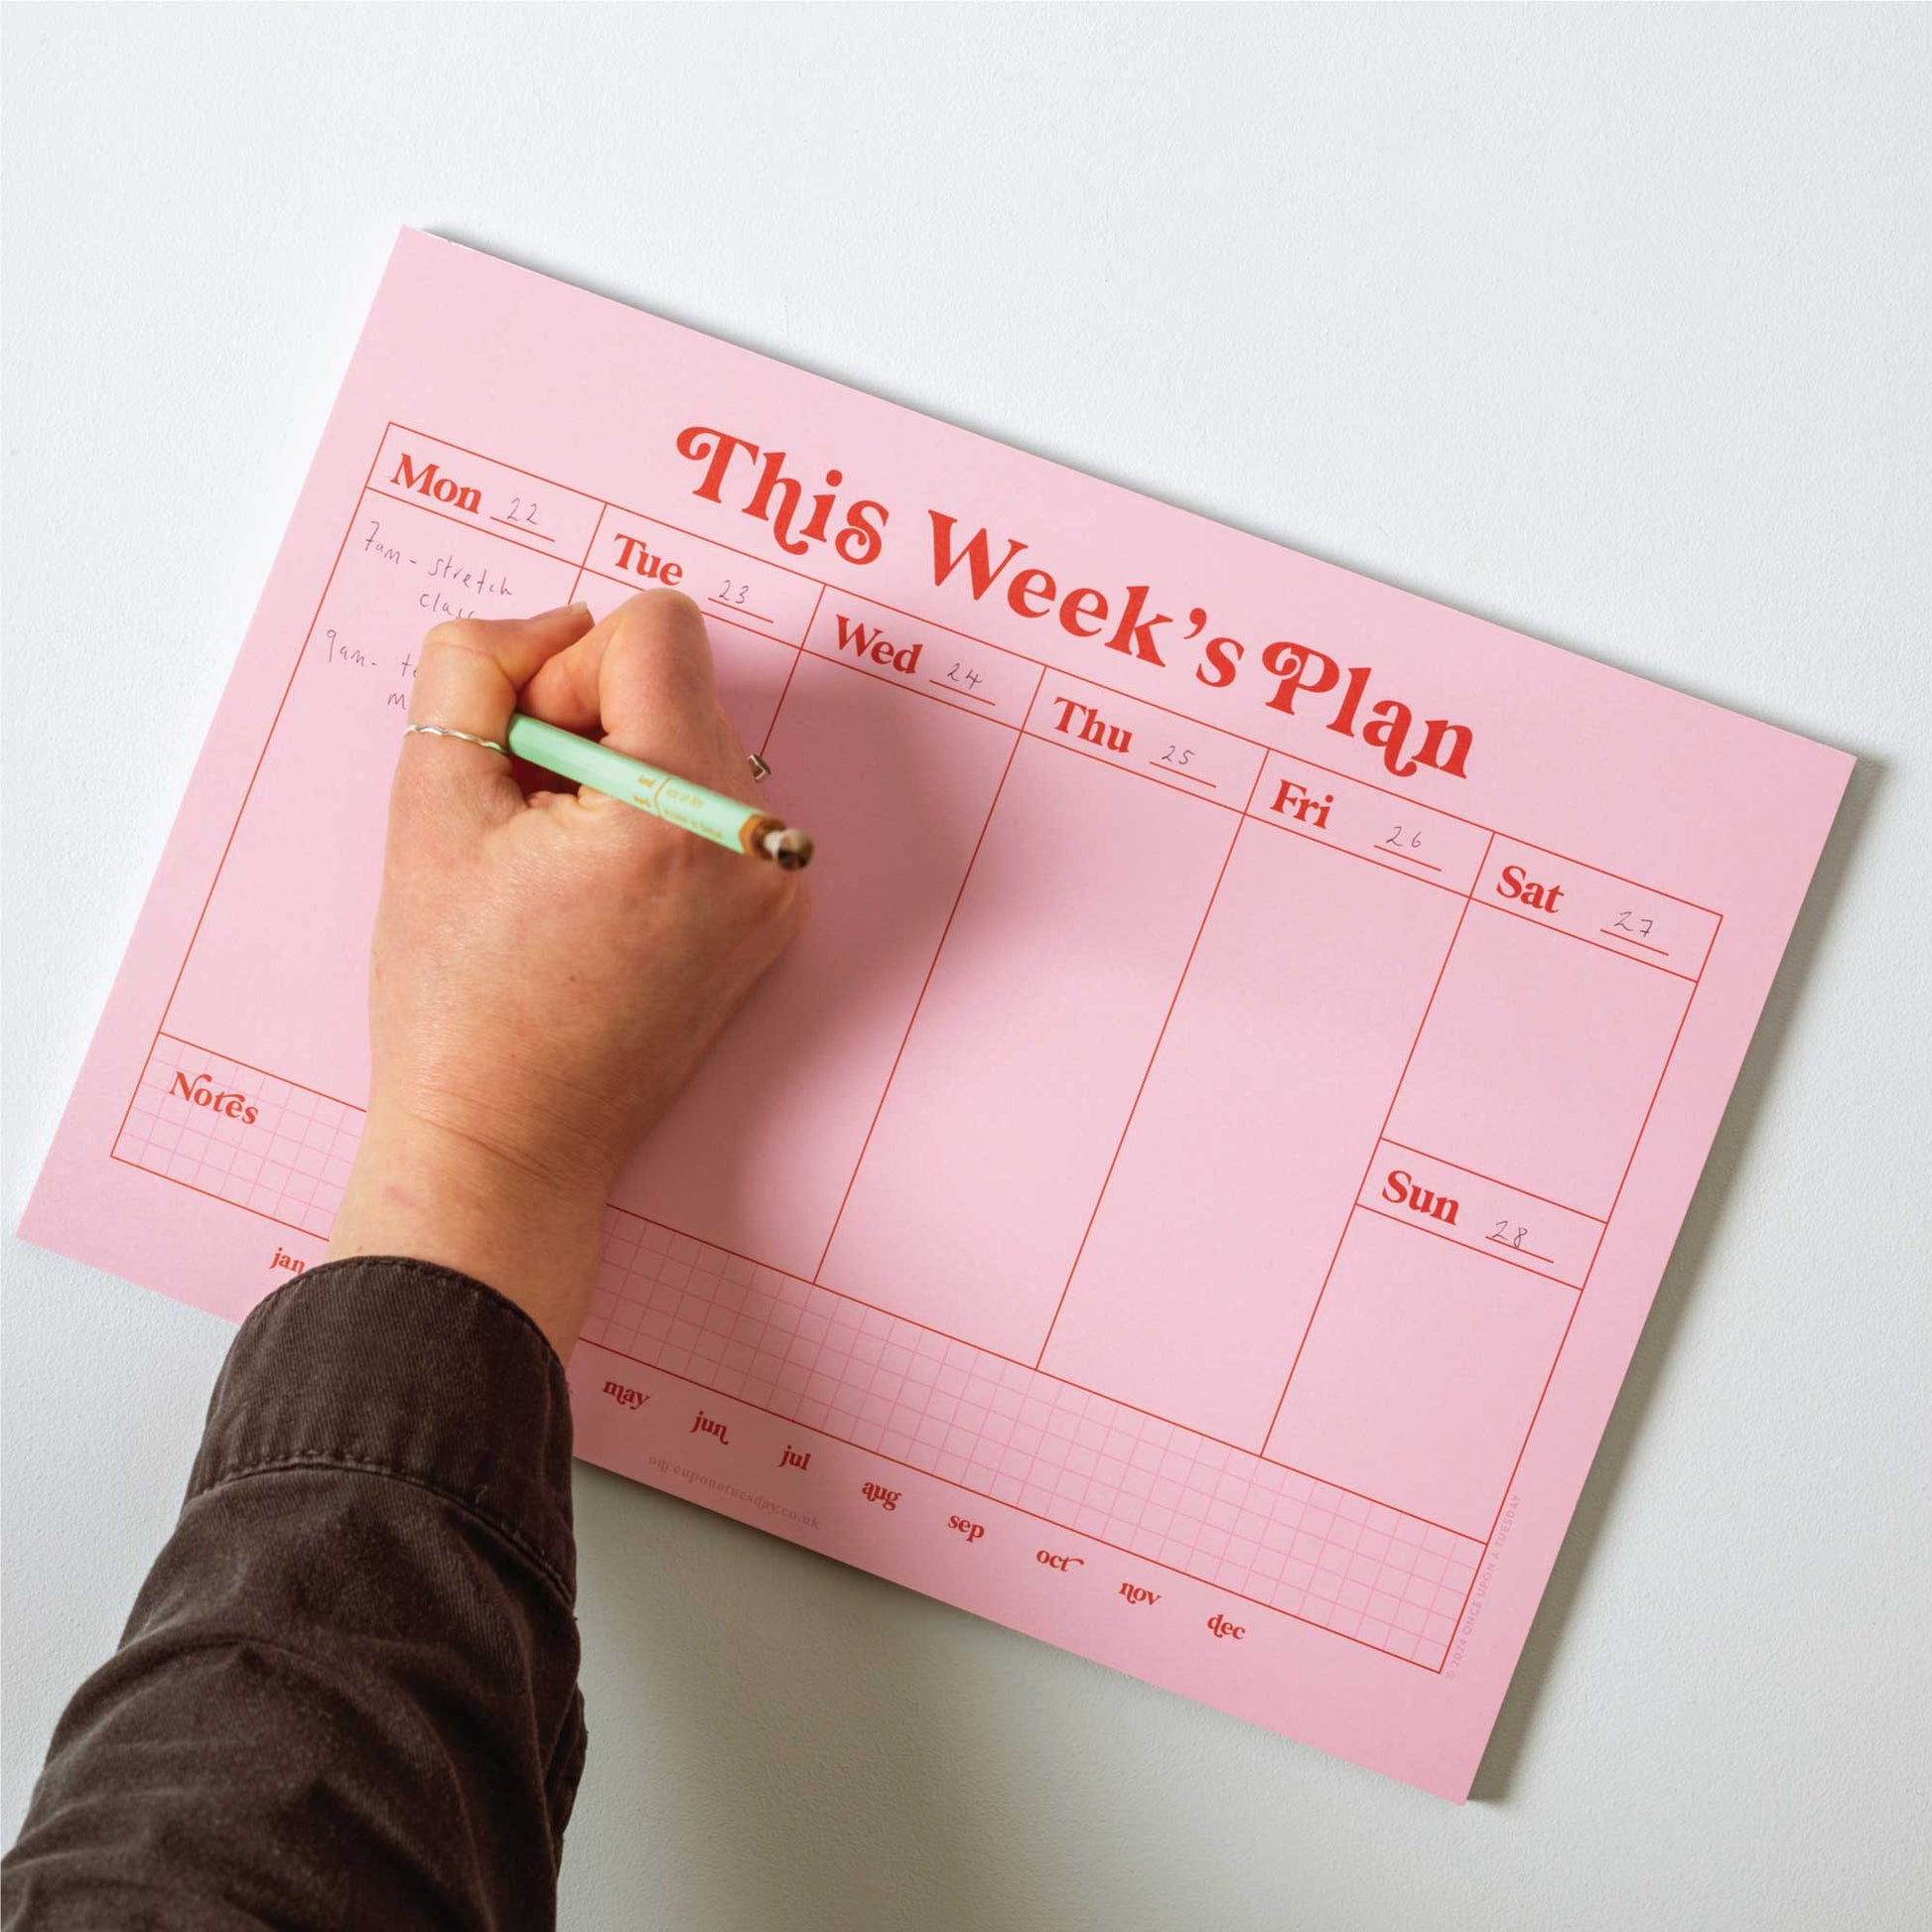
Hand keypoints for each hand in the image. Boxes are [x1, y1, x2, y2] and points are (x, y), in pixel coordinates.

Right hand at [327, 593, 808, 1355]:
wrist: (510, 1143)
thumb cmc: (460, 996)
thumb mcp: (429, 800)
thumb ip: (477, 668)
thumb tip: (556, 624)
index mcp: (687, 809)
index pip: (658, 625)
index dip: (569, 673)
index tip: (532, 765)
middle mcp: (760, 843)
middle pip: (682, 683)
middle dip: (596, 726)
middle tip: (534, 829)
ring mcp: (778, 889)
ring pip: (696, 743)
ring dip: (623, 774)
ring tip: (563, 871)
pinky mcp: (771, 920)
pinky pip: (717, 809)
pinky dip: (657, 822)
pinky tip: (599, 896)